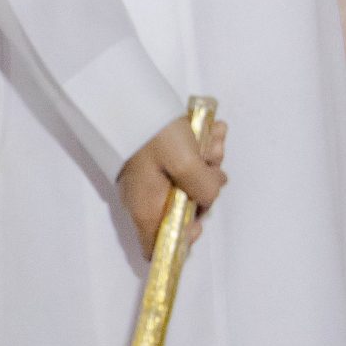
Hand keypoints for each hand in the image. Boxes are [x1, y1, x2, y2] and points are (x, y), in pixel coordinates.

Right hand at [117, 110, 227, 260]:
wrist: (130, 97)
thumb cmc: (155, 134)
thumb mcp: (185, 163)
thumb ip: (204, 188)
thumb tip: (210, 198)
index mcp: (147, 209)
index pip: (157, 248)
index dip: (181, 242)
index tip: (199, 220)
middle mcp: (148, 198)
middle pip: (183, 208)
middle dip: (206, 185)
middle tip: (214, 162)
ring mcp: (153, 177)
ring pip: (190, 180)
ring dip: (209, 160)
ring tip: (214, 137)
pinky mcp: (159, 157)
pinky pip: (186, 160)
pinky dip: (202, 147)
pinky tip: (212, 129)